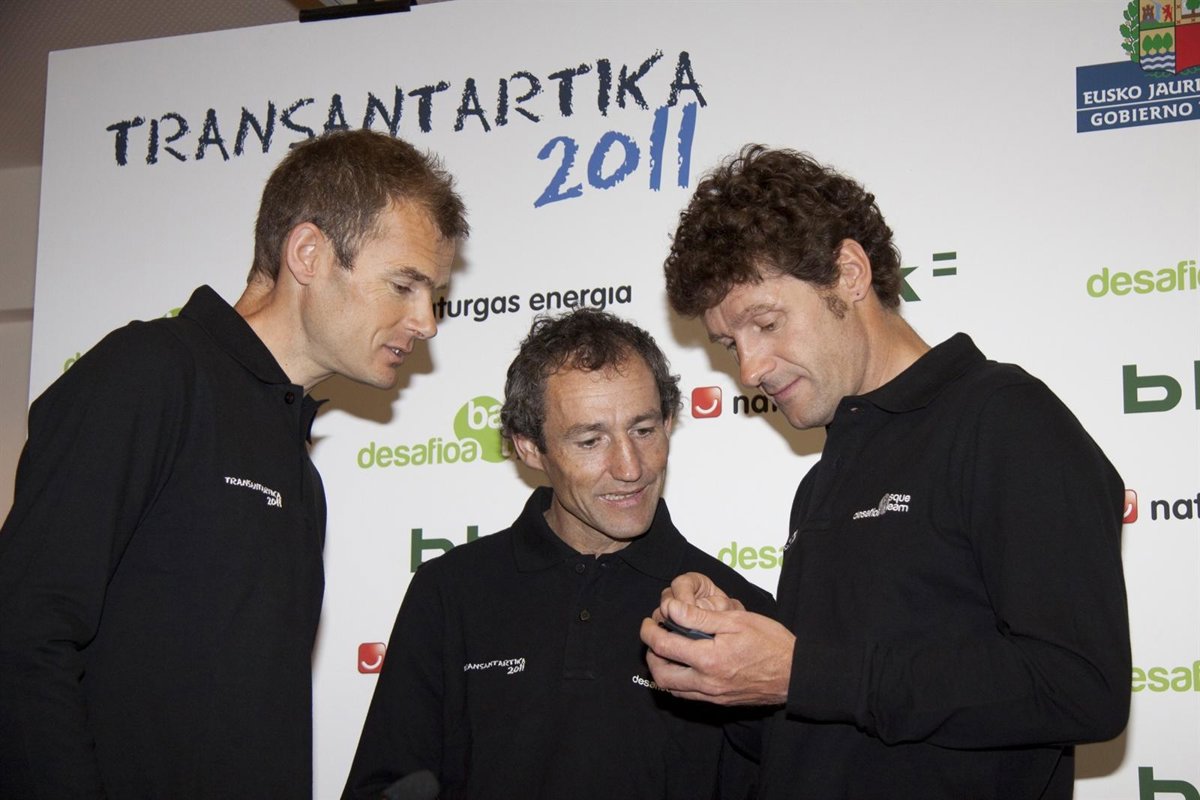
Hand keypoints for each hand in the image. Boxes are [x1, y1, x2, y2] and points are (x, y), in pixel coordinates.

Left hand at [641, 578, 792, 706]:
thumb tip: (670, 608)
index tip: (649, 621)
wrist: (795, 673)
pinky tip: (685, 664)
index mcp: (709, 659)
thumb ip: (699, 616)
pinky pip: (688, 695)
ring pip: (672, 688)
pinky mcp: (720, 702)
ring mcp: (713, 695)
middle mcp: (707, 682)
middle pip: (660, 674)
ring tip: (667, 649)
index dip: (649, 631)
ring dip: (662, 668)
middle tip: (654, 636)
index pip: (663, 646)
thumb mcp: (735, 620)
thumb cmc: (770, 642)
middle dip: (650, 653)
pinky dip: (678, 680)